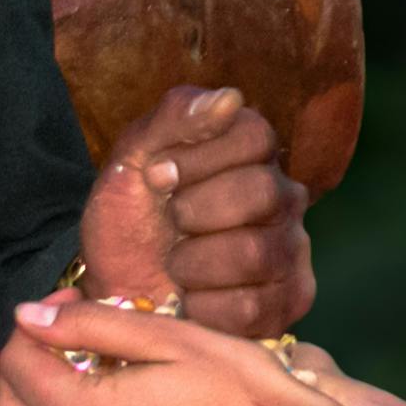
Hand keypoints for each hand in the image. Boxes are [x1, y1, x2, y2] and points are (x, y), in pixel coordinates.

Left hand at [77, 85, 316, 339]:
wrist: (114, 287)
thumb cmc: (130, 218)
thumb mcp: (132, 159)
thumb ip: (174, 119)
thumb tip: (229, 98)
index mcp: (253, 151)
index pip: (255, 137)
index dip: (198, 158)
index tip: (157, 175)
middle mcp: (284, 197)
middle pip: (262, 193)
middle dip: (195, 212)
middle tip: (171, 222)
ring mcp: (291, 252)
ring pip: (257, 253)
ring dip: (194, 263)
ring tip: (177, 265)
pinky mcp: (286, 304)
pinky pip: (254, 307)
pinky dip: (204, 308)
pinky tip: (191, 300)